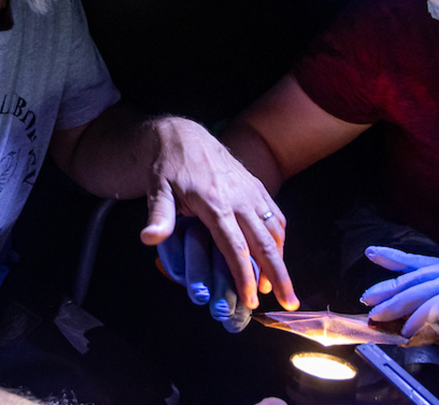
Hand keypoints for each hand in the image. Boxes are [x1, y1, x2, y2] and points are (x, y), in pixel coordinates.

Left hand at [139, 117, 298, 311]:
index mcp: (216, 203)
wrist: (183, 135)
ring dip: (281, 259)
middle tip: (289, 302)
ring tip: (282, 286)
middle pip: (264, 243)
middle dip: (278, 275)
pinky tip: (277, 254)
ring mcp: (251, 191)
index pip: (235, 247)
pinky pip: (275, 215)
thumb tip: (149, 238)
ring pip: (275, 230)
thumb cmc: (168, 167)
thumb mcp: (157, 188)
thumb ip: (159, 215)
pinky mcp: (256, 186)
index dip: (244, 275)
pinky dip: (280, 238)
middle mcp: (240, 198)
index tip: (251, 299)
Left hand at [361, 247, 438, 385]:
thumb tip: (405, 318)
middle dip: (391, 288)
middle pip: (422, 276)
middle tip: (368, 299)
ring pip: (427, 289)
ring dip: (399, 305)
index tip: (372, 253)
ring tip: (379, 316)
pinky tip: (408, 331)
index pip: (427, 264)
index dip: (398, 258)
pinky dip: (421, 318)